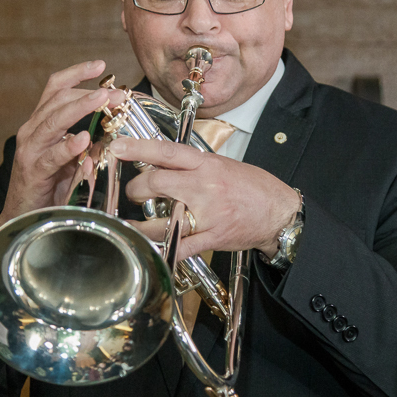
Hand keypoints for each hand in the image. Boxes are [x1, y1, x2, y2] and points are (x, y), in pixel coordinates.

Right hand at [0, 60, 126, 233]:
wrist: (23, 217)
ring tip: (101, 100)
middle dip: (88, 92)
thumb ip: (88, 142)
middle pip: (57, 100)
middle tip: (116, 91)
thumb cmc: (49, 185)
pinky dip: (67, 148)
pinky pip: (51, 157)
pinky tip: (83, 141)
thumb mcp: (70, 157)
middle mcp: (32, 131)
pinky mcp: (32, 172)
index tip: (101, 65)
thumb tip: (113, 129)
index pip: (56, 89)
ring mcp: (30, 150)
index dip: (76, 73)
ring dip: (79, 108)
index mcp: (41, 123)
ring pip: (53, 121)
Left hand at [109, 136, 299, 259]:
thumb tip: (161, 162)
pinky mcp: (212, 237)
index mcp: (207, 165)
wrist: (279, 212)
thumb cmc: (252, 187)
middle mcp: (204, 187)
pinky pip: (181, 246)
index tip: (117, 148)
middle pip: (156, 183)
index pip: (166, 152)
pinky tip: (152, 246)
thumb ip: (193, 165)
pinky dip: (164, 248)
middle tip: (131, 192)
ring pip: (162, 218)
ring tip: (134, 223)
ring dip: (142, 224)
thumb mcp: (223, 165)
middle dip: (135, 189)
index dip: (138, 148)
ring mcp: (208, 213)